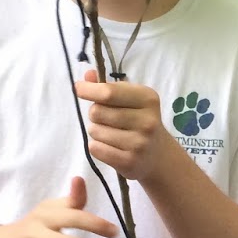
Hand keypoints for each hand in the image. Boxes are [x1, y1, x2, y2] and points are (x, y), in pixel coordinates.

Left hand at [74, 68, 173, 182]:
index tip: (79, 88)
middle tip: (105, 118)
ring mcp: (139, 143)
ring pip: (94, 131)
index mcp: (147, 99)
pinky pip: (96, 149)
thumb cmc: (140, 120)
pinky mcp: (130, 162)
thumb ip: (110, 86)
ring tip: (110, 134)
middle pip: (97, 112)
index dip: (88, 90)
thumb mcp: (132, 99)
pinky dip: (96, 147)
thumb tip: (87, 75)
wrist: (159, 155)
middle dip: (94, 113)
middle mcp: (147, 120)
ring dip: (96, 131)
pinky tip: (109, 146)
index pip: (108, 92)